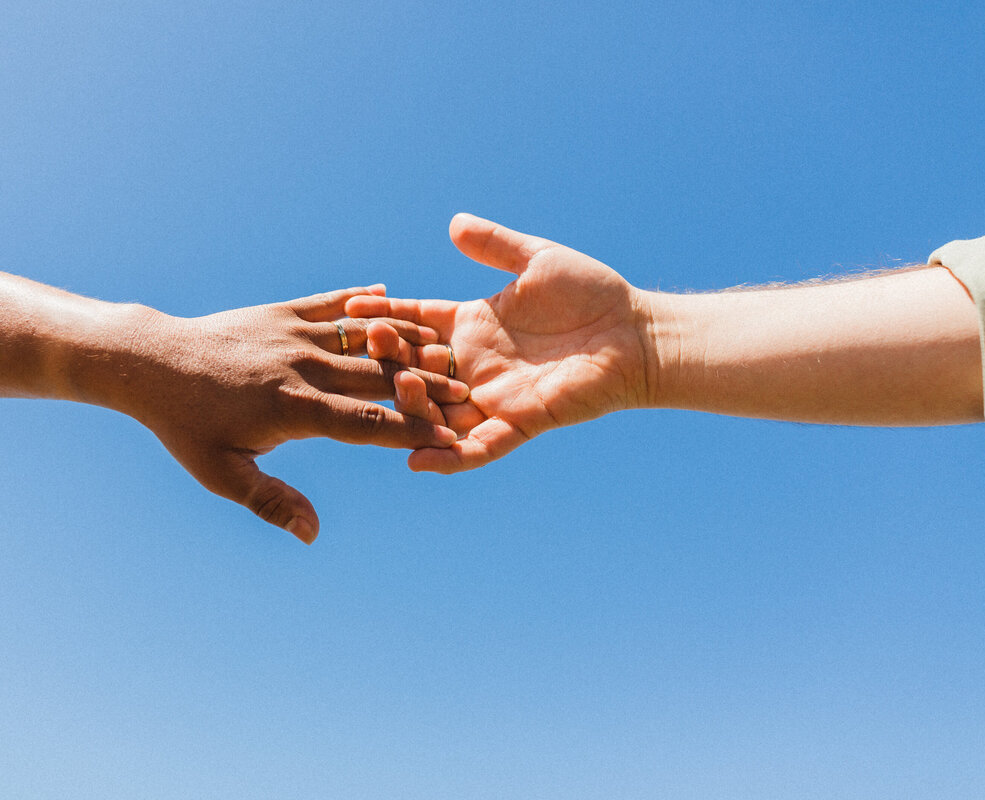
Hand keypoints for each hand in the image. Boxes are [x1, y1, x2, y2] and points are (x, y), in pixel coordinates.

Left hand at [88, 285, 467, 542]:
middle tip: (469, 395)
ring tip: (445, 347)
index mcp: (293, 409)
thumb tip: (312, 534)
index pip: (366, 424)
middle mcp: (302, 367)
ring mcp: (294, 334)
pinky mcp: (283, 311)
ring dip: (406, 342)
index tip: (450, 440)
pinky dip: (362, 301)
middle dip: (426, 388)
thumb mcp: (221, 473)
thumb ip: (270, 501)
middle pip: (378, 377)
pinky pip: (332, 304)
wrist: (151, 361)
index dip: (411, 432)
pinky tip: (390, 297)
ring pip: (364, 336)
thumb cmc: (186, 427)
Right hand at [347, 215, 651, 472]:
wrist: (635, 334)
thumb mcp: (537, 260)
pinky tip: (417, 459)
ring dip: (412, 404)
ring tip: (395, 389)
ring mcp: (494, 396)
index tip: (348, 309)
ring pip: (439, 409)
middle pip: (417, 367)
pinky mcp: (520, 423)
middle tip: (366, 346)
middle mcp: (475, 363)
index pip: (416, 323)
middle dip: (390, 359)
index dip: (385, 317)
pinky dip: (449, 457)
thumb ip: (495, 246)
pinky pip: (478, 447)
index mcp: (473, 325)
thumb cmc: (592, 293)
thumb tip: (454, 223)